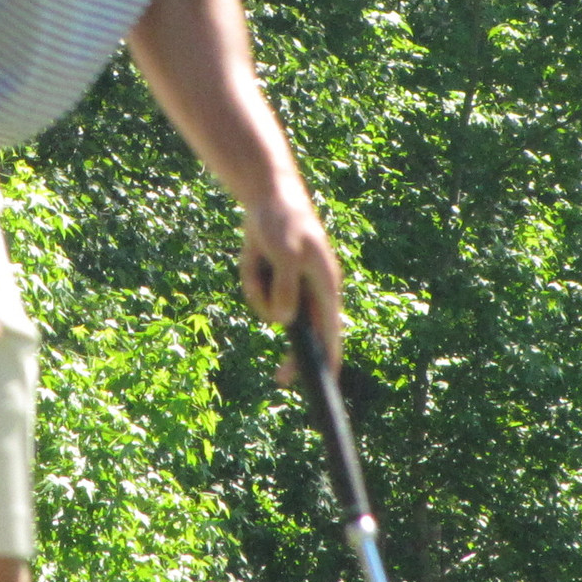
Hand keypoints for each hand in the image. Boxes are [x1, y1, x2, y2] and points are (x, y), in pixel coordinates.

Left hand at [239, 193, 341, 383]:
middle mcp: (312, 292)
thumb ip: (285, 287)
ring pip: (270, 310)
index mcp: (325, 286)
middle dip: (291, 352)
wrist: (267, 197)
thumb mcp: (284, 254)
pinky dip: (249, 280)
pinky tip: (252, 256)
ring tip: (258, 258)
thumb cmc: (283, 221)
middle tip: (280, 378)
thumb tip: (283, 321)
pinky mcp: (273, 281)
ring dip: (257, 290)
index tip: (327, 384)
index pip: (331, 331)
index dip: (330, 358)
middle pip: (303, 333)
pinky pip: (256, 295)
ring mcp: (291, 288)